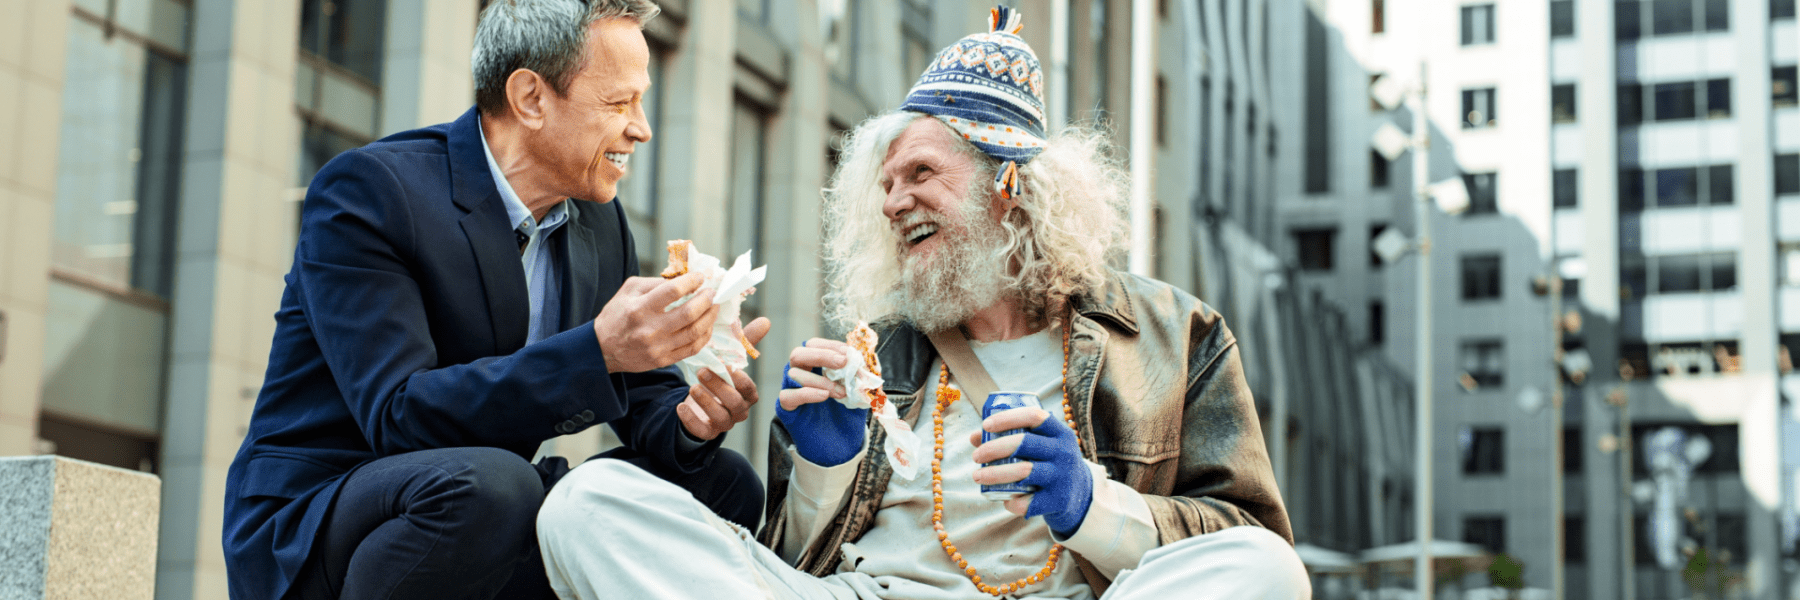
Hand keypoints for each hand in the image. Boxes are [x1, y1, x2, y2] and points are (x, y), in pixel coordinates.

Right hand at [595, 273, 719, 372]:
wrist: (602, 349)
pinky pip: (692, 349)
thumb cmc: (616, 315)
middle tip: (712, 292)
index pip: (673, 291)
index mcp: (640, 308)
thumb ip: (654, 282)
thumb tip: (682, 279)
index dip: (692, 281)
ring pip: (695, 332)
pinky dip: (705, 336)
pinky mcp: (663, 360)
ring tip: (714, 307)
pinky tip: (707, 326)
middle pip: (689, 313)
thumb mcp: (628, 290)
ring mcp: (658, 347)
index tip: (700, 277)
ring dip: (710, 317)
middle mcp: (650, 329)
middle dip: (706, 300)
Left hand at [677, 317, 769, 439]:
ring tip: (692, 387)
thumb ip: (745, 341)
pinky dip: (691, 420)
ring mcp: (724, 422)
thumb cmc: (719, 376)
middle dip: (719, 387)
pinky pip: (702, 432)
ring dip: (706, 402)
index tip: (727, 366)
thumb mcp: (730, 358)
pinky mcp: (707, 432)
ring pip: (720, 418)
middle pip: (734, 403)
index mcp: (747, 393)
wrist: (699, 402)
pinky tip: (681, 407)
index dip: (739, 379)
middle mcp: (739, 410)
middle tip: (702, 372)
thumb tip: (765, 320)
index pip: (749, 389)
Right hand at [775, 339, 867, 466]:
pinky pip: (788, 396)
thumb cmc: (846, 415)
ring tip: (841, 392)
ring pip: (793, 373)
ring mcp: (791, 391)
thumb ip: (861, 376)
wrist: (839, 447)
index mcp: (814, 366)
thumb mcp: (859, 392)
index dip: (831, 346)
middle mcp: (799, 375)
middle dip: (822, 355)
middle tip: (842, 363)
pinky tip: (824, 396)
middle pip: (799, 354)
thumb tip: (868, 360)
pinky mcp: (787, 409)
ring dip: (821, 380)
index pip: (814, 345)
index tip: (849, 353)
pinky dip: (807, 393)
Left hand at [970, 407, 1093, 536]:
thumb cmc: (1051, 463)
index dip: (1008, 418)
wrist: (1080, 494)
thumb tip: (975, 437)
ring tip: (977, 476)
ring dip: (995, 474)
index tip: (986, 425)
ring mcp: (1063, 477)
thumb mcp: (1041, 446)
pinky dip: (1012, 501)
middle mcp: (1064, 452)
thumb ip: (1013, 437)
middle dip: (994, 448)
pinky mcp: (1058, 500)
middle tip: (975, 456)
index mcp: (1060, 433)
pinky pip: (1029, 502)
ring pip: (1023, 471)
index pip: (1034, 416)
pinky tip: (1004, 499)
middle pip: (1025, 443)